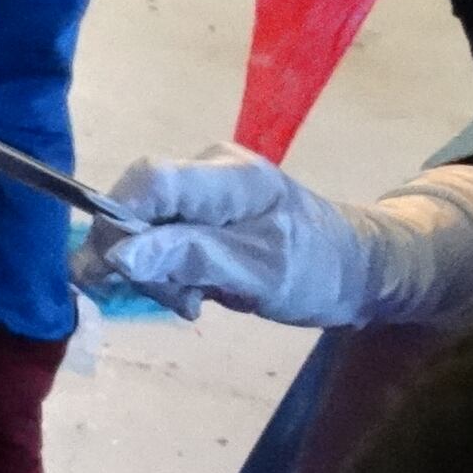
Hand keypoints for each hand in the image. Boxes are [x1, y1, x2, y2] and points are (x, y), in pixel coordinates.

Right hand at [78, 150, 472, 329]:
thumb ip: (192, 258)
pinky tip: (190, 290)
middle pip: (135, 205)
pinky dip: (163, 269)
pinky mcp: (197, 210)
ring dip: (152, 271)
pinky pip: (155, 236)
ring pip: (139, 225)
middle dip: (137, 259)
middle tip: (177, 301)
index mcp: (229, 177)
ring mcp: (201, 189)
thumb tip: (121, 253)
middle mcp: (207, 171)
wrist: (356, 268)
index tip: (116, 275)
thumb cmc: (318, 271)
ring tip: (192, 301)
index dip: (117, 222)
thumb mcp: (261, 272)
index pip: (148, 180)